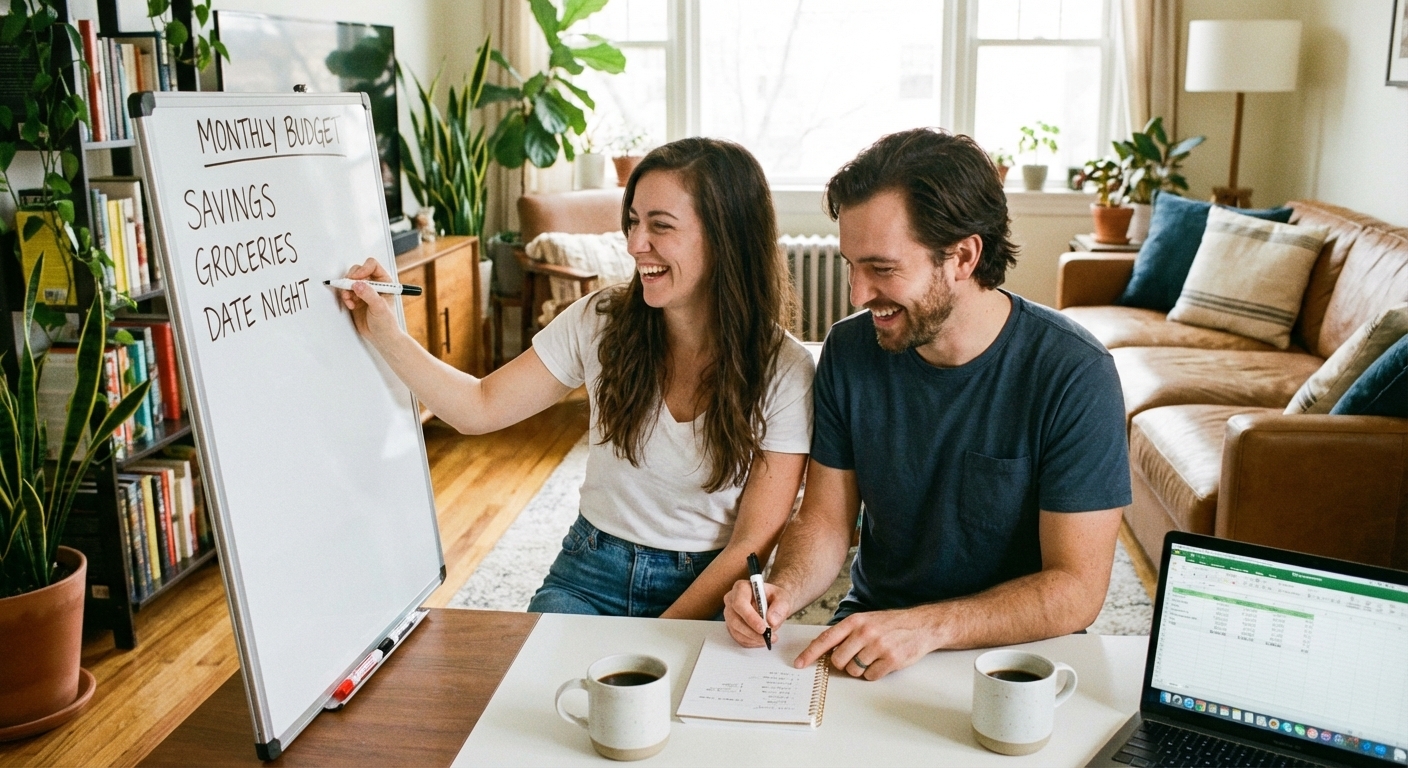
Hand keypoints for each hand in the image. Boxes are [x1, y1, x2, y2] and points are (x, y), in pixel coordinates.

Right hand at [339, 258, 399, 345]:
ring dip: (347, 289)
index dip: (363, 269)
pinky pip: (346, 291)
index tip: (356, 279)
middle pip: (358, 270)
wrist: (381, 337)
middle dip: (351, 279)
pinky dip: (345, 297)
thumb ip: (369, 295)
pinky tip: (350, 305)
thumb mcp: (380, 307)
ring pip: (350, 280)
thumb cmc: (387, 323)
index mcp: (384, 281)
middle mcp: (374, 283)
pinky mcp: (355, 298)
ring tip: (350, 300)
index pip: (372, 265)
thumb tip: (357, 285)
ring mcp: (364, 291)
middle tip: (350, 288)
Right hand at [723, 579, 793, 647]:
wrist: (773, 603)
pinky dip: (752, 642)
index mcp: (741, 588)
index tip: (763, 628)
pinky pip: (739, 638)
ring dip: (754, 638)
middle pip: (735, 620)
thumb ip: (780, 607)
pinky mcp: (732, 627)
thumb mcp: (783, 598)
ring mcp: (730, 615)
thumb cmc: (774, 598)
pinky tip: (762, 639)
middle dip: (753, 632)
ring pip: (736, 631)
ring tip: (770, 638)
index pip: (739, 603)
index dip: (750, 617)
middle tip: (768, 636)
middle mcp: (731, 600)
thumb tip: (771, 621)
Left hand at [794, 606, 938, 680]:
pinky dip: (874, 673)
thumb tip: (824, 650)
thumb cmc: (890, 624)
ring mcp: (878, 646)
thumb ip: (846, 633)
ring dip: (860, 669)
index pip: (826, 639)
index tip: (799, 664)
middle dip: (843, 664)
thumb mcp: (866, 620)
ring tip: (872, 657)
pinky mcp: (891, 660)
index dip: (810, 654)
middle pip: (838, 661)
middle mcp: (865, 632)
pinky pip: (871, 676)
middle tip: (855, 658)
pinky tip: (882, 662)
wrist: (921, 625)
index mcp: (855, 621)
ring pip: (854, 670)